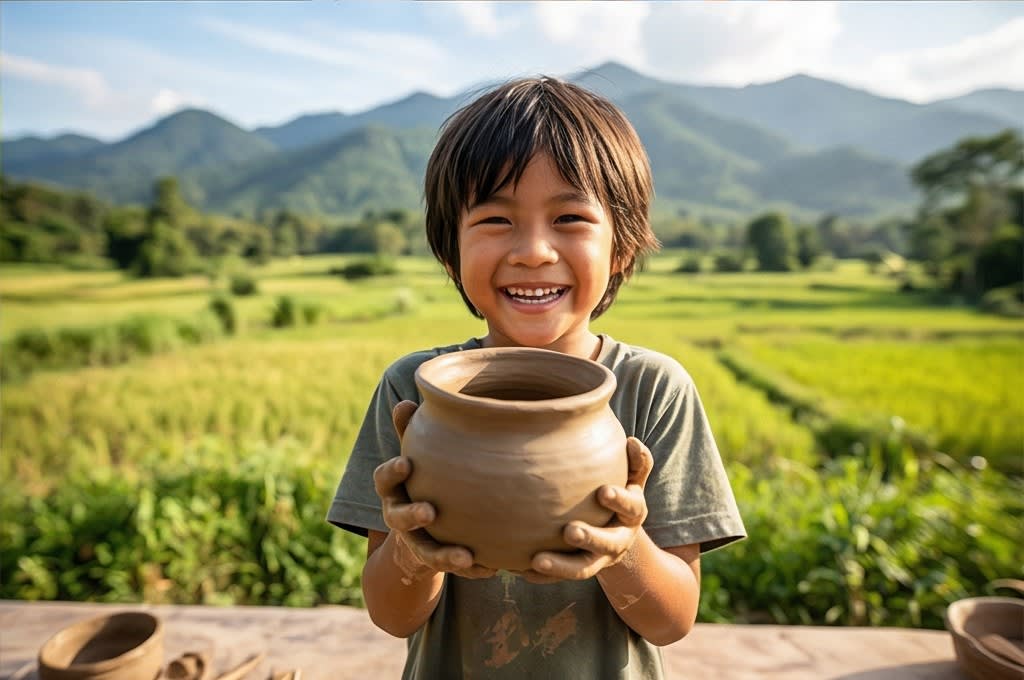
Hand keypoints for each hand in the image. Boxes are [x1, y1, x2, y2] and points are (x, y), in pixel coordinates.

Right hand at [373, 400, 496, 580]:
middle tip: (429, 511)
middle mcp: (398, 516)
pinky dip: (472, 570)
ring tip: (464, 556)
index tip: (406, 463)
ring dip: (443, 555)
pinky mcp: (436, 561)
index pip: (383, 478)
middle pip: (397, 518)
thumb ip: (412, 431)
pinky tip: (492, 568)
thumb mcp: (417, 456)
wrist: (421, 532)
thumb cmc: (423, 480)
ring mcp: (416, 542)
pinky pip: (453, 569)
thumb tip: (405, 399)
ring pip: (426, 551)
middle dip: (411, 515)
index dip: (392, 472)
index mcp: (394, 489)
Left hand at [515, 436, 653, 583]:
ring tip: (537, 560)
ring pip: (582, 567)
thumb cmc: (620, 496)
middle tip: (570, 531)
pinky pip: (560, 578)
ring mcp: (599, 559)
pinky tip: (522, 572)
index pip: (630, 507)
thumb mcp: (634, 480)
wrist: (618, 535)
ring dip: (561, 566)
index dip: (619, 500)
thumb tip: (632, 441)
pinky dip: (543, 577)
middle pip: (607, 543)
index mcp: (632, 515)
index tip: (603, 491)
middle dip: (590, 538)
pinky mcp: (579, 569)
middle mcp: (618, 540)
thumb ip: (637, 463)